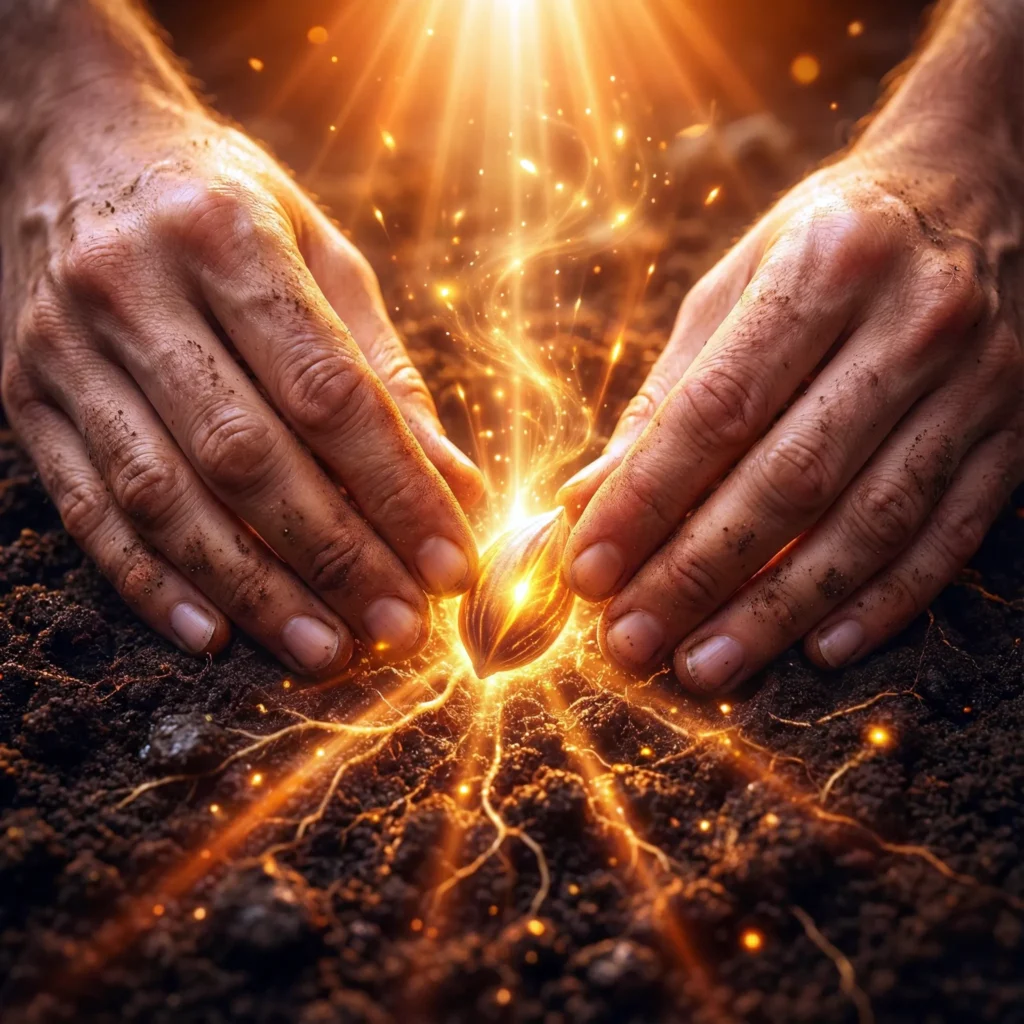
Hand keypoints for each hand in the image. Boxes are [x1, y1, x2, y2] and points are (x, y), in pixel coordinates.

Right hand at [1, 102, 481, 674]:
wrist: (68, 137)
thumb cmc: (221, 198)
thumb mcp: (319, 250)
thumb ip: (382, 370)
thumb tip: (454, 484)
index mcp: (228, 238)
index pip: (328, 393)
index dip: (396, 490)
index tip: (451, 564)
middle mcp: (136, 291)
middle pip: (248, 456)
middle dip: (335, 556)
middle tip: (400, 627)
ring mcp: (66, 349)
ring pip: (165, 497)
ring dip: (253, 588)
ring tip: (327, 651)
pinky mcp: (22, 396)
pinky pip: (86, 508)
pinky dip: (149, 582)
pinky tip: (212, 634)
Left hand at [559, 144, 1023, 692]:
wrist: (976, 192)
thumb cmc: (825, 245)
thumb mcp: (735, 287)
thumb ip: (666, 397)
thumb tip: (586, 501)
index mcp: (824, 267)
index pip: (718, 407)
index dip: (646, 498)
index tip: (589, 570)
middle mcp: (912, 323)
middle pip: (791, 477)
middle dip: (700, 571)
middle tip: (633, 640)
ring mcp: (980, 383)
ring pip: (871, 522)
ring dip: (780, 607)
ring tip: (705, 664)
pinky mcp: (1017, 436)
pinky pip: (951, 535)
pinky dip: (886, 600)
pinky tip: (822, 647)